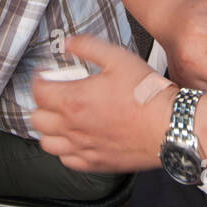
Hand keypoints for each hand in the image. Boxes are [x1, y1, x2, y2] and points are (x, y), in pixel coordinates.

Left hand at [32, 35, 174, 172]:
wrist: (169, 125)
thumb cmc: (148, 95)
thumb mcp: (118, 57)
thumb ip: (88, 47)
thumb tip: (68, 43)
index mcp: (74, 100)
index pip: (38, 92)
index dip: (39, 79)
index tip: (45, 75)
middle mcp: (74, 127)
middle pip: (37, 119)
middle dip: (41, 103)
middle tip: (53, 94)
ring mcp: (84, 148)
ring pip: (47, 143)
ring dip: (48, 129)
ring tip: (59, 118)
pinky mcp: (96, 163)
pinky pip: (67, 160)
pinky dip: (65, 149)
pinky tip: (75, 139)